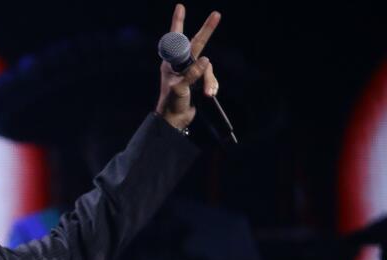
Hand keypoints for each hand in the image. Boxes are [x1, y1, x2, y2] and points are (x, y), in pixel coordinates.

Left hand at [155, 4, 221, 130]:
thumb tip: (206, 60)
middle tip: (217, 14)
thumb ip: (192, 74)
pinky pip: (211, 77)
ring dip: (210, 80)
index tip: (180, 6)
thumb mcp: (180, 88)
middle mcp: (181, 63)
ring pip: (208, 67)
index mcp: (171, 63)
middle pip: (197, 43)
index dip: (178, 22)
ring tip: (208, 93)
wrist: (175, 120)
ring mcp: (191, 71)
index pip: (176, 39)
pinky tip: (210, 94)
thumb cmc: (171, 103)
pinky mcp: (199, 80)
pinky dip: (212, 85)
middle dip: (207, 30)